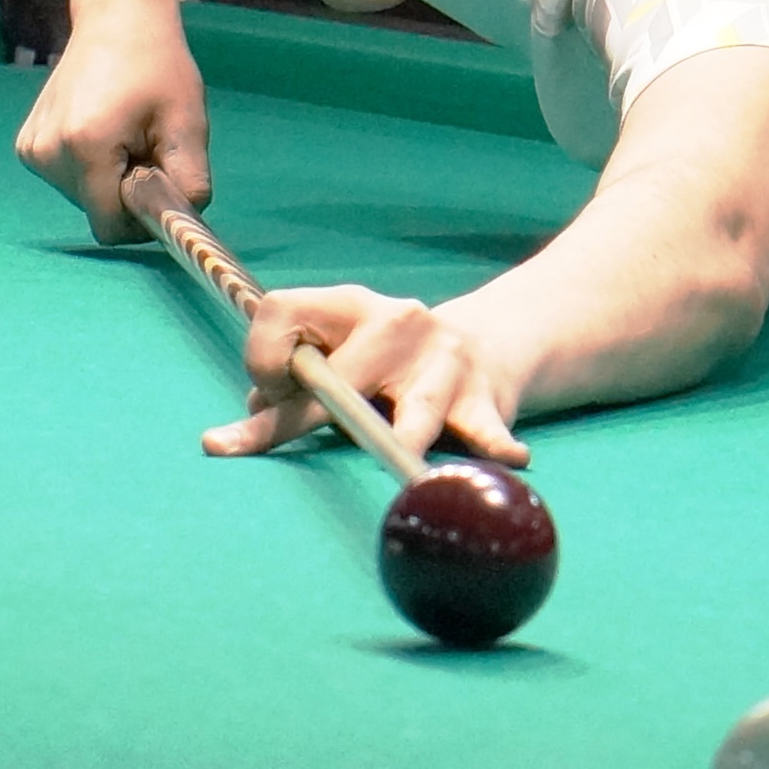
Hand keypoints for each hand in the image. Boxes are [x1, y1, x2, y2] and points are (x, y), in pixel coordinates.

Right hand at [14, 16, 210, 241]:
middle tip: (145, 145)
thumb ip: (190, 184)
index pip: (110, 227)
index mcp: (85, 147)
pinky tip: (102, 128)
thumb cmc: (158, 68)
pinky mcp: (27, 145)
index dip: (141, 219)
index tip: (159, 184)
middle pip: (96, 210)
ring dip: (109, 178)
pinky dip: (90, 166)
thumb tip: (182, 226)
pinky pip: (67, 178)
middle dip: (126, 192)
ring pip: (82, 197)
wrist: (116, 21)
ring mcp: (31, 149)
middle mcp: (48, 151)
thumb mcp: (189, 125)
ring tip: (125, 133)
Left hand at [209, 284, 530, 466]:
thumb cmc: (386, 364)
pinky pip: (486, 426)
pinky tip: (510, 456)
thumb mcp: (341, 354)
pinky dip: (493, 444)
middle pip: (342, 375)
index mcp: (349, 305)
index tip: (265, 394)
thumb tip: (259, 408)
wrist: (486, 346)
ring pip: (418, 408)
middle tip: (259, 445)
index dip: (261, 356)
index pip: (283, 312)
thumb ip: (297, 382)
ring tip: (403, 462)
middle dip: (305, 415)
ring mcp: (444, 358)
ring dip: (407, 439)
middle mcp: (397, 322)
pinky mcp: (485, 395)